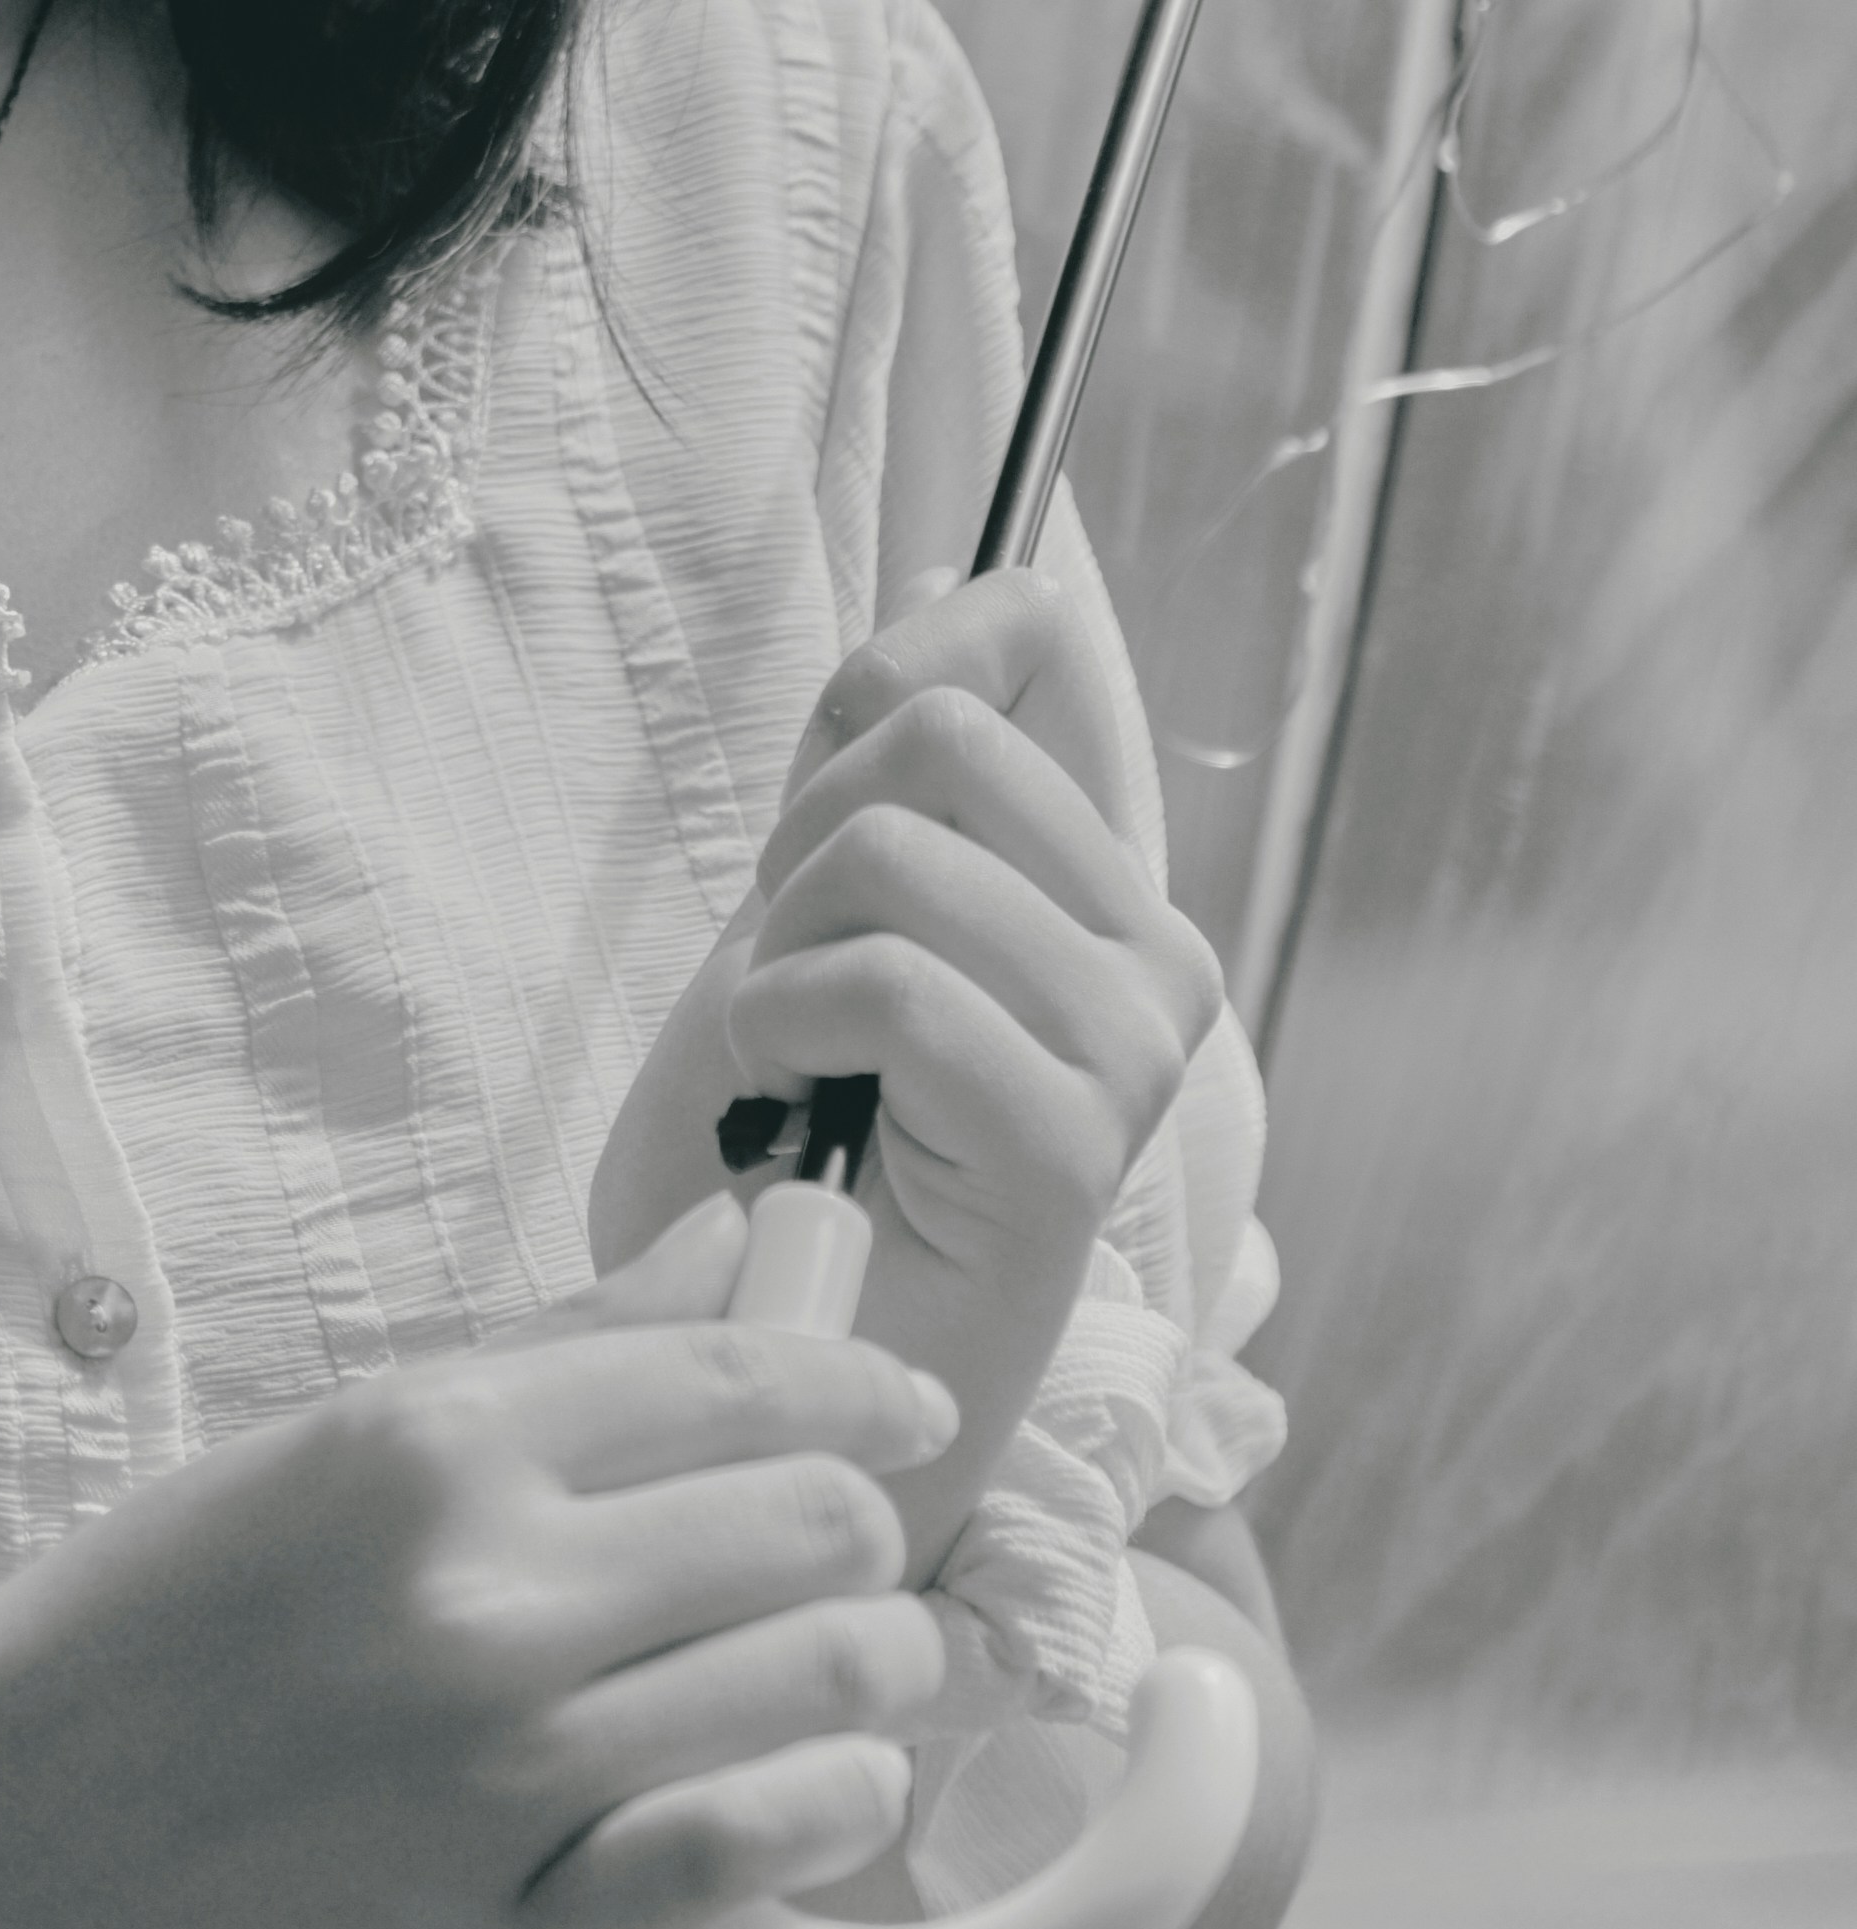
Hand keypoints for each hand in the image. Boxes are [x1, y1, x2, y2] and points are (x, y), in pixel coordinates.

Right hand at [0, 1198, 960, 1928]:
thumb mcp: (341, 1437)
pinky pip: (756, 1854)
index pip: (743, 1375)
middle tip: (871, 1555)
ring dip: (882, 1671)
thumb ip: (561, 1348)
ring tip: (867, 1674)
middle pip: (815, 1525)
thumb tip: (741, 1241)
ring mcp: (512, 1776)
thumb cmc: (166, 1613)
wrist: (8, 1828)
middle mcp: (487, 1593)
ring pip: (821, 1687)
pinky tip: (826, 1786)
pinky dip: (832, 1806)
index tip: (911, 1407)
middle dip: (878, 1529)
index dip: (865, 1383)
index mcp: (436, 1442)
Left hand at [588, 572, 1223, 1563]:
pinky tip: (797, 1112)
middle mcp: (1157, 958)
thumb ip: (894, 750)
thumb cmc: (790, 1140)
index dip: (869, 703)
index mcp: (1105, 888)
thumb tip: (995, 576)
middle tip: (797, 989)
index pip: (1015, 647)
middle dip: (804, 846)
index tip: (818, 842)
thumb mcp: (817, 896)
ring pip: (899, 853)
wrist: (772, 1353)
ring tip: (800, 1065)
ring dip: (785, 955)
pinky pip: (891, 984)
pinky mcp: (1070, 1143)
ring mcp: (1131, 1050)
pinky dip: (792, 1028)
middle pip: (939, 735)